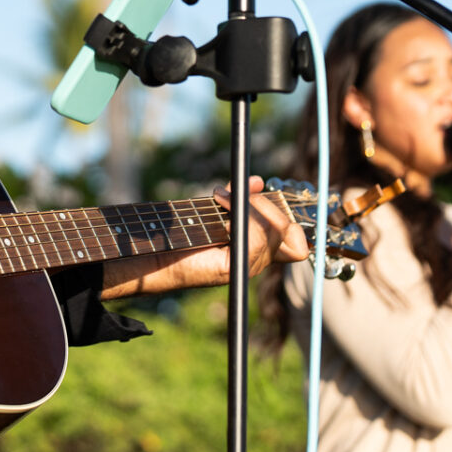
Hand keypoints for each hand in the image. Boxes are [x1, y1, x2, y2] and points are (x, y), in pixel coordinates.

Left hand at [101, 176, 310, 297]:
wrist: (153, 251)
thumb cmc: (182, 232)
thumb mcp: (218, 208)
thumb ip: (241, 198)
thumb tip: (258, 182)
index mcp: (258, 250)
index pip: (298, 245)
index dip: (291, 223)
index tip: (262, 198)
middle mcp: (256, 262)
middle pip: (289, 231)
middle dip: (266, 204)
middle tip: (236, 196)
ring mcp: (245, 269)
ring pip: (273, 231)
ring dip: (249, 206)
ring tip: (220, 201)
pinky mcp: (231, 269)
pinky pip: (254, 240)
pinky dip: (240, 218)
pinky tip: (220, 209)